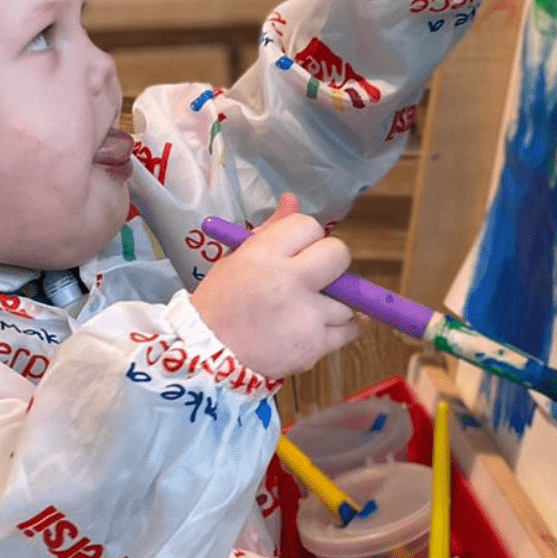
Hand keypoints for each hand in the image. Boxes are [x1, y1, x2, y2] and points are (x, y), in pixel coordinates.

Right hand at [190, 195, 361, 378]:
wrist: (206, 357)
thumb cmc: (220, 305)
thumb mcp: (235, 260)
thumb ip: (269, 230)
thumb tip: (292, 200)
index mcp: (264, 255)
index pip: (309, 226)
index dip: (306, 237)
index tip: (299, 250)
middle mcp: (289, 281)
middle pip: (338, 254)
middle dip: (331, 263)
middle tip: (316, 276)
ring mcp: (306, 316)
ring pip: (346, 298)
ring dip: (333, 302)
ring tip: (308, 310)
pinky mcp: (314, 345)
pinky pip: (349, 329)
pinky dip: (346, 326)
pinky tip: (331, 322)